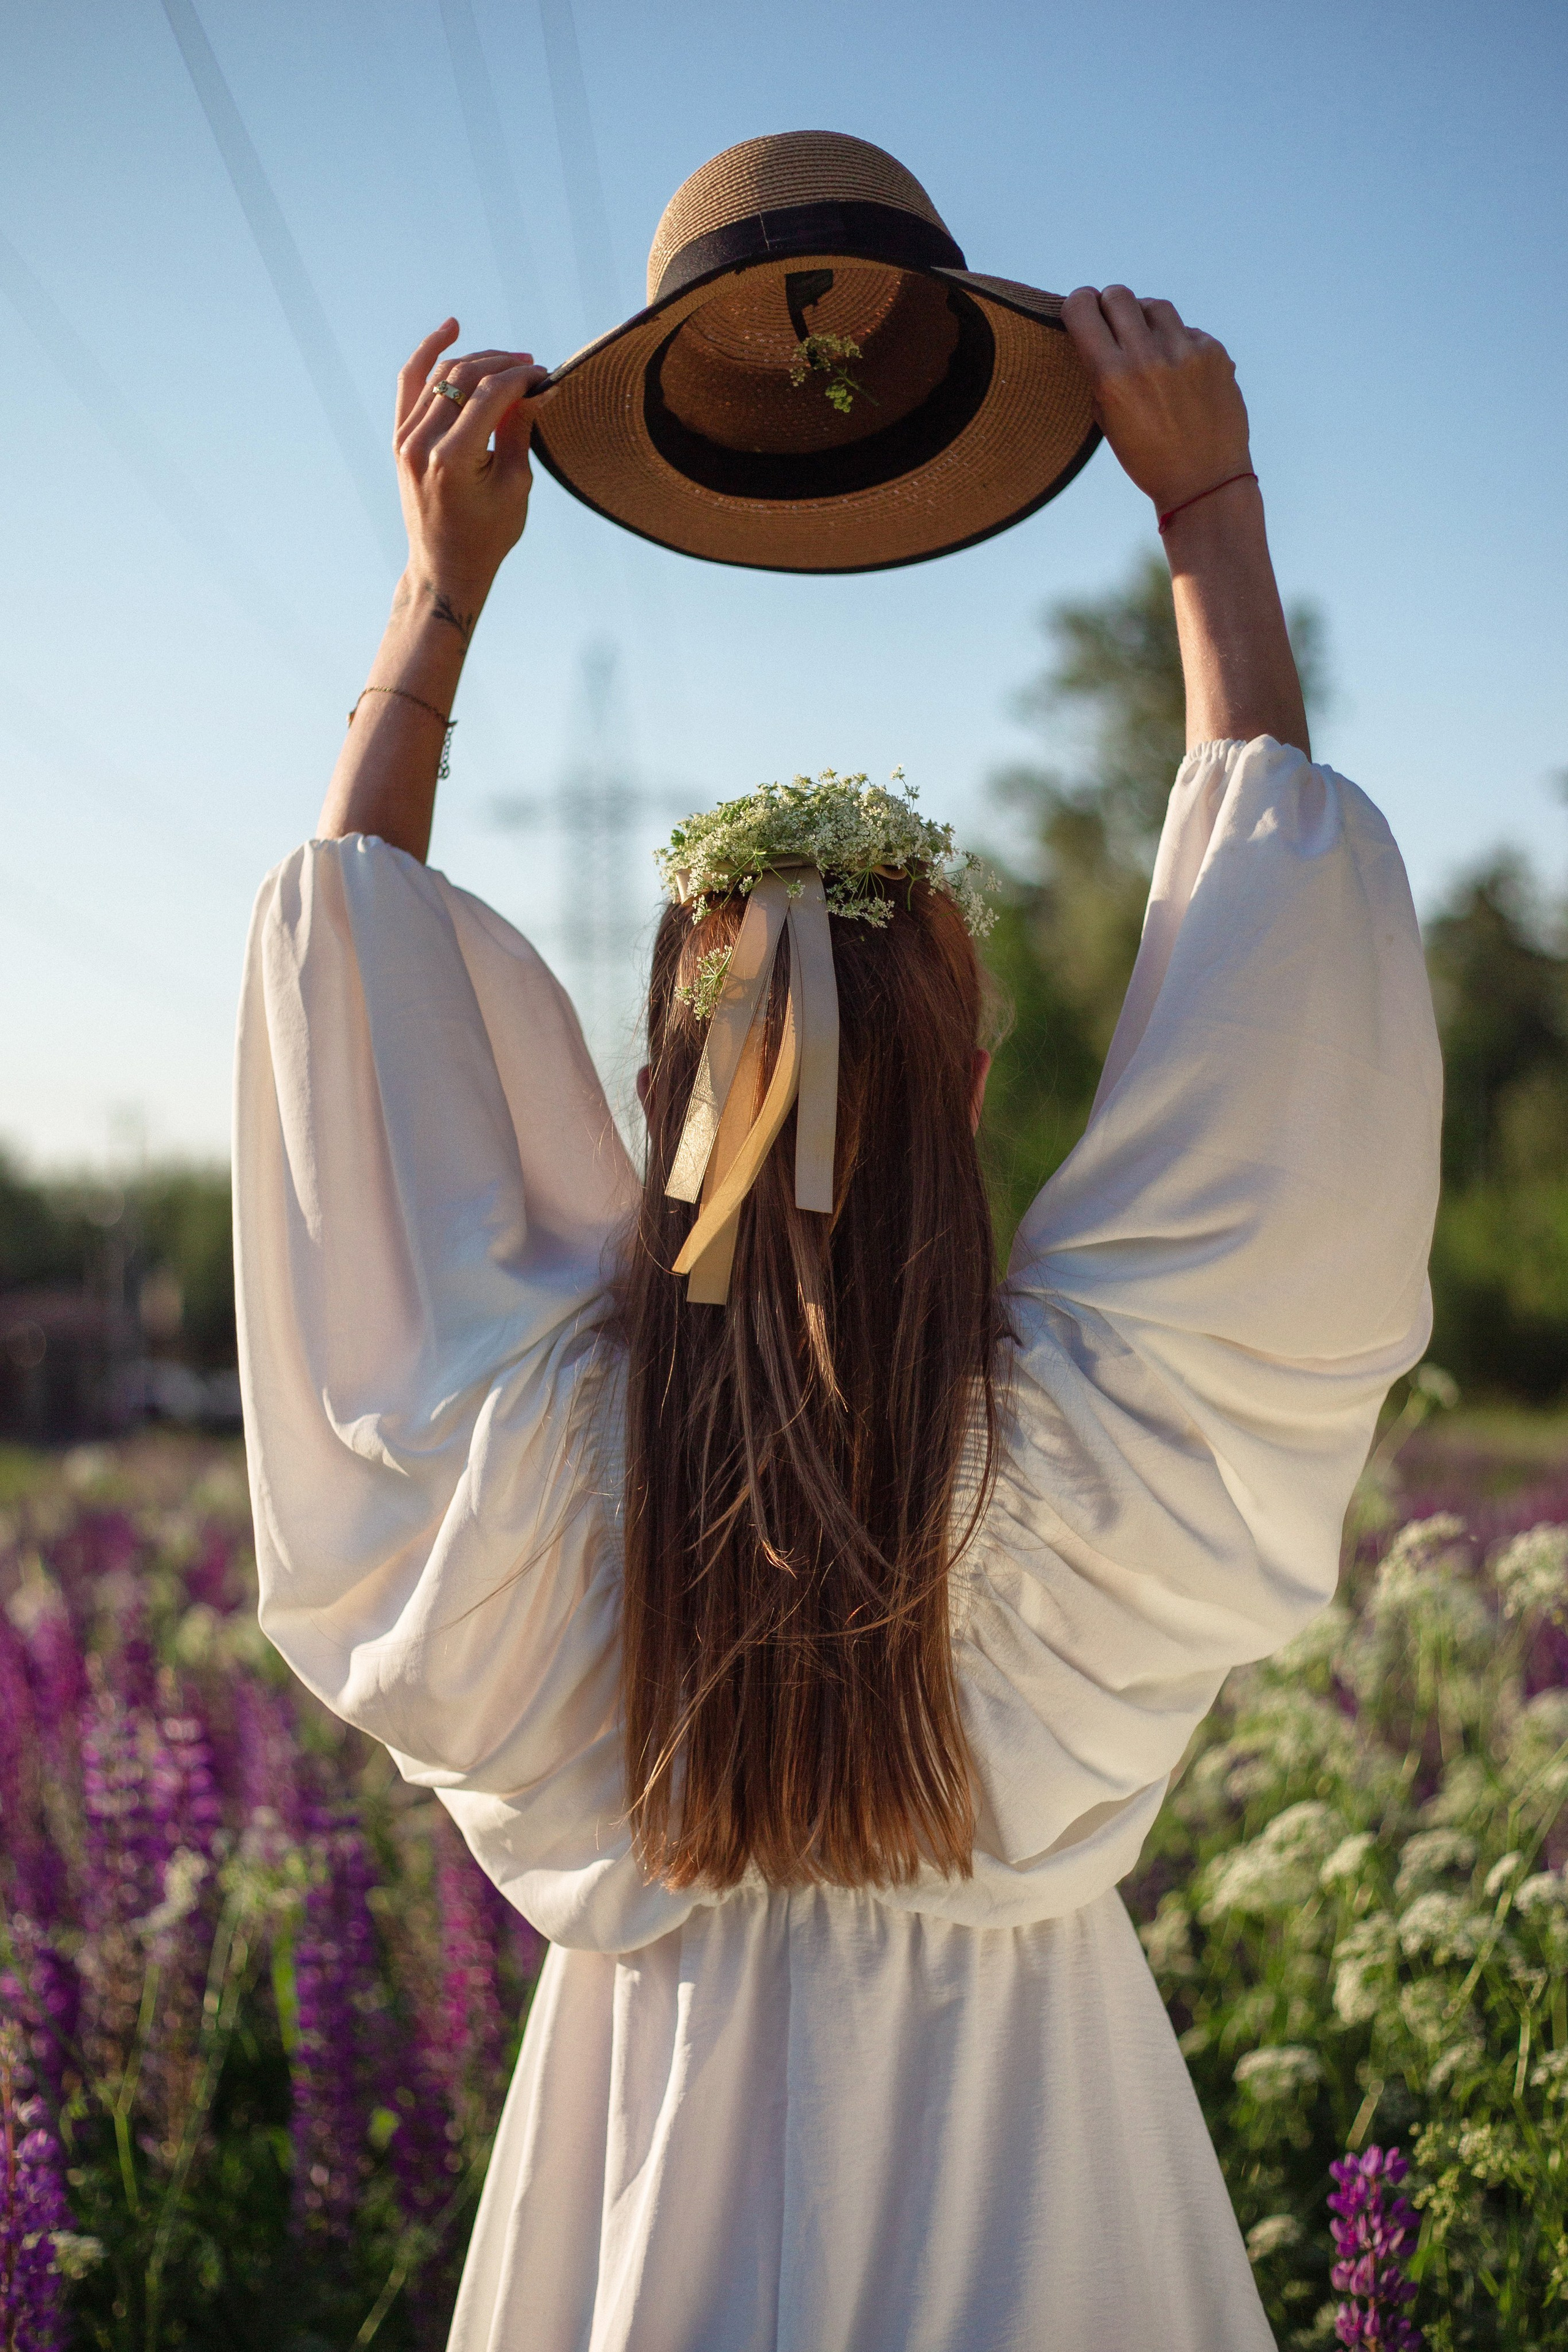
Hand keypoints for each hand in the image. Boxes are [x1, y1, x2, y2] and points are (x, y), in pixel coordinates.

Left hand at [393, 319, 548, 621]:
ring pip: (441, 374)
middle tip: (532, 366)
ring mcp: (405, 438)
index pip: (490, 394)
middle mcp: (422, 443)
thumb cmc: (487, 535)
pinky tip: (451, 328)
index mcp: (452, 459)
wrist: (444, 567)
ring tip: (508, 361)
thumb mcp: (514, 486)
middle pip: (465, 377)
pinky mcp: (400, 438)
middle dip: (503, 365)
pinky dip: (429, 353)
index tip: (546, 375)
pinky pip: (412, 382)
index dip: (522, 377)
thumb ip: (520, 430)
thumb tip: (538, 386)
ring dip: (477, 359)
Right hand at [1062, 287, 1250, 515]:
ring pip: (1155, 306)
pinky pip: (1187, 330)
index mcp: (1112, 377)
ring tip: (1149, 346)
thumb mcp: (1107, 420)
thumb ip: (1100, 373)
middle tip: (1113, 323)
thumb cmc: (1147, 458)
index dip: (1078, 304)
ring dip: (1146, 319)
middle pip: (1119, 295)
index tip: (1082, 312)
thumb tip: (1099, 332)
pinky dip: (1179, 343)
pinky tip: (1179, 371)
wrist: (1204, 482)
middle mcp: (1147, 357)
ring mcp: (1185, 351)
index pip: (1083, 308)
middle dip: (1110, 305)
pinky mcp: (1214, 352)